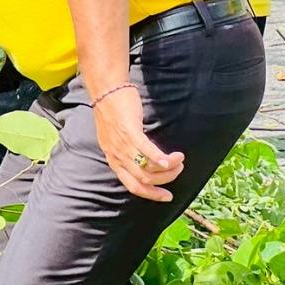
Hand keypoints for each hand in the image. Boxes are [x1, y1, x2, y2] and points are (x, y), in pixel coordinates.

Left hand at [93, 86, 183, 201]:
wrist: (105, 89)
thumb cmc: (113, 111)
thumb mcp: (115, 138)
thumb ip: (125, 152)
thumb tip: (143, 163)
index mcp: (113, 159)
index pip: (132, 186)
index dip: (151, 194)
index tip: (167, 196)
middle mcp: (116, 155)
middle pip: (144, 180)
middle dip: (165, 180)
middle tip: (178, 170)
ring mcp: (122, 144)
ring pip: (148, 168)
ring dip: (168, 168)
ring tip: (179, 160)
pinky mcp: (129, 130)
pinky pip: (146, 150)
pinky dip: (161, 158)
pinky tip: (174, 158)